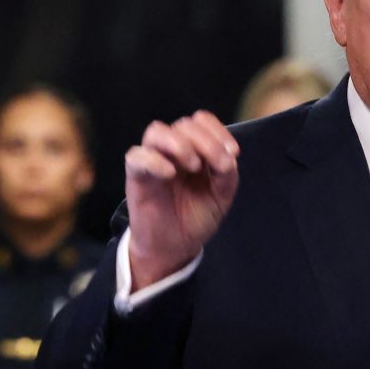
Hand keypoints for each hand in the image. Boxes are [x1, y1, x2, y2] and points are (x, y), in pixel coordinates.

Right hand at [124, 110, 239, 289]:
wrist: (175, 246)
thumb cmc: (196, 216)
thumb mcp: (221, 195)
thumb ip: (227, 173)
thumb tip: (228, 156)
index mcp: (194, 149)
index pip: (201, 121)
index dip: (217, 130)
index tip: (233, 153)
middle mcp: (172, 150)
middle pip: (183, 124)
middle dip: (206, 141)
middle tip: (218, 166)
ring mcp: (153, 160)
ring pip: (157, 131)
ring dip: (179, 144)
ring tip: (193, 166)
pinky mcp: (136, 176)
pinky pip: (137, 156)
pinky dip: (154, 160)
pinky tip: (170, 174)